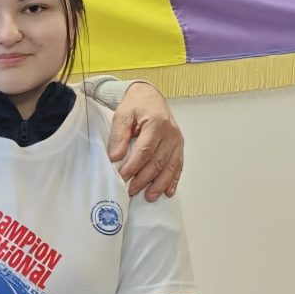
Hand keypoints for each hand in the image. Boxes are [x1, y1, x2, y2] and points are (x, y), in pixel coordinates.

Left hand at [107, 81, 182, 199]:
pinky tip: (168, 191)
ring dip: (159, 184)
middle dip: (144, 179)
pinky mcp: (179, 146)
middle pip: (157, 162)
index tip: (122, 177)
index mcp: (156, 123)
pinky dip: (173, 180)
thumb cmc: (135, 105)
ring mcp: (177, 140)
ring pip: (169, 166)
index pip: (144, 151)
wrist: (150, 97)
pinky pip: (178, 165)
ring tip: (149, 196)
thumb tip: (115, 157)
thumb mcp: (122, 115)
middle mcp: (170, 133)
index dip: (133, 167)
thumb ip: (118, 136)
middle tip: (131, 190)